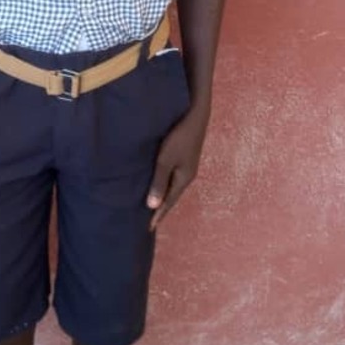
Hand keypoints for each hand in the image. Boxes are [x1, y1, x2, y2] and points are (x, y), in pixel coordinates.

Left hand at [147, 107, 208, 230]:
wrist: (195, 116)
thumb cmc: (179, 137)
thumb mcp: (165, 160)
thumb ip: (159, 182)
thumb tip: (153, 206)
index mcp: (183, 179)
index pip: (168, 202)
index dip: (158, 215)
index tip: (149, 228)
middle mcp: (187, 175)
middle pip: (171, 196)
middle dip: (161, 208)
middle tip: (149, 221)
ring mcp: (186, 166)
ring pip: (172, 186)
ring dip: (162, 196)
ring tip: (152, 205)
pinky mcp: (184, 157)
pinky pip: (172, 176)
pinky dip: (164, 184)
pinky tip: (158, 182)